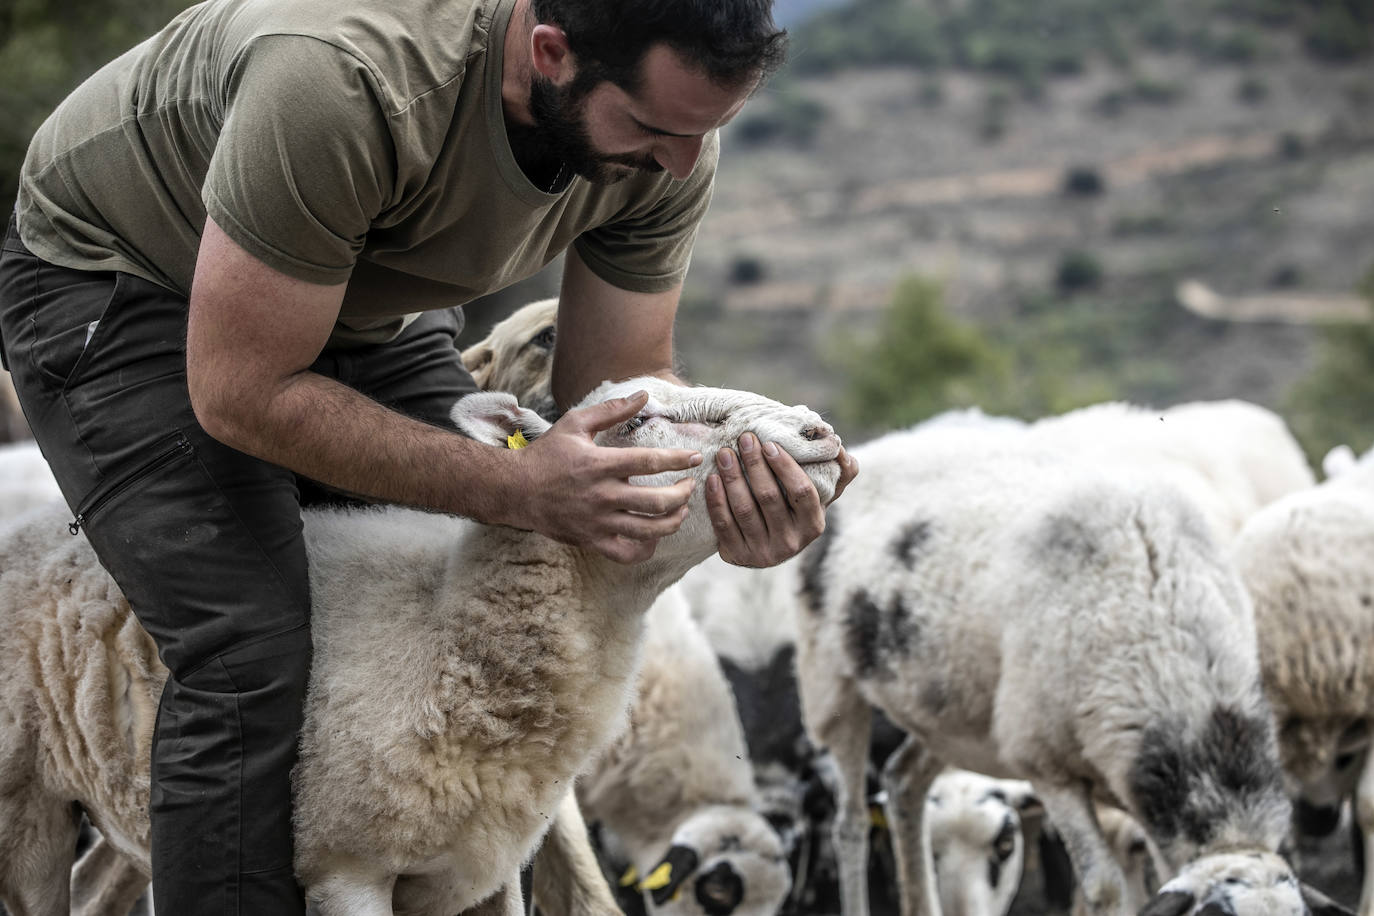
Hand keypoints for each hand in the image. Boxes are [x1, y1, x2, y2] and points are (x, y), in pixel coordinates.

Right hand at [504, 391, 702, 564]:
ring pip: (648, 531)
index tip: (695, 457)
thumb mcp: (575, 424)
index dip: (678, 459)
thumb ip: (612, 409)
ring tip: (680, 511)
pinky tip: (654, 536)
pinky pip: (627, 553)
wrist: (515, 490)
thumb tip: (645, 395)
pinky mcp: (592, 540)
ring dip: (672, 521)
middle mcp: (601, 496)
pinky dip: (647, 549)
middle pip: (656, 501)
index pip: (649, 462)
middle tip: (689, 486)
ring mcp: (597, 522)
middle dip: (682, 494)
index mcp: (599, 464)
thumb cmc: (547, 454)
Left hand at [706, 433, 858, 567]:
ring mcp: (763, 552)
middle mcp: (791, 542)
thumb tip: (839, 448)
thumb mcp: (822, 495)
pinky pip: (724, 524)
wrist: (769, 546)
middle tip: (744, 439)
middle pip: (769, 497)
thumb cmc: (796, 509)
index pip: (801, 492)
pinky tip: (712, 478)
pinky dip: (716, 499)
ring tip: (724, 454)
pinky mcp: (737, 555)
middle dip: (754, 465)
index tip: (769, 443)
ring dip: (732, 478)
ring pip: (744, 509)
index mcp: (813, 524)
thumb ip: (840, 471)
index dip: (785, 467)